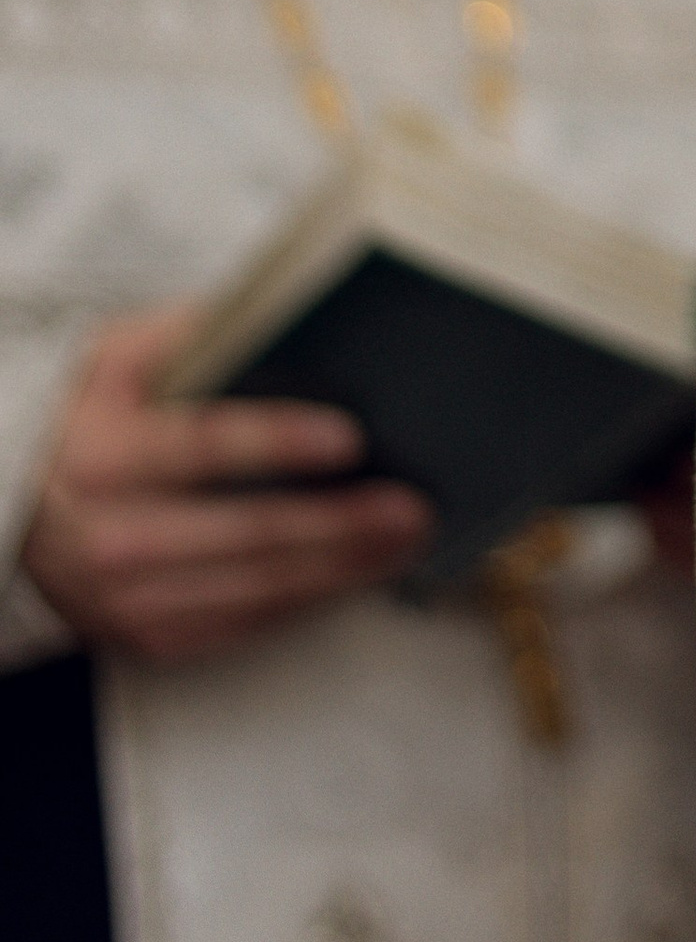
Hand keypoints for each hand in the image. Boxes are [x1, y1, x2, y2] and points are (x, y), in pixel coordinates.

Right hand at [21, 305, 434, 662]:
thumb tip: (281, 304)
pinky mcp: (146, 637)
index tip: (348, 437)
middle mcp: (107, 538)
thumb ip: (187, 334)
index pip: (200, 445)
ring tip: (404, 539)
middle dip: (339, 522)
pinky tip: (356, 574)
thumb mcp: (109, 359)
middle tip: (409, 505)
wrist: (10, 508)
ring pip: (254, 591)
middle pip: (245, 532)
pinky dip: (307, 600)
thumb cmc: (77, 422)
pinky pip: (244, 625)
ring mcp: (125, 600)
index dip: (277, 441)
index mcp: (99, 455)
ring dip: (341, 568)